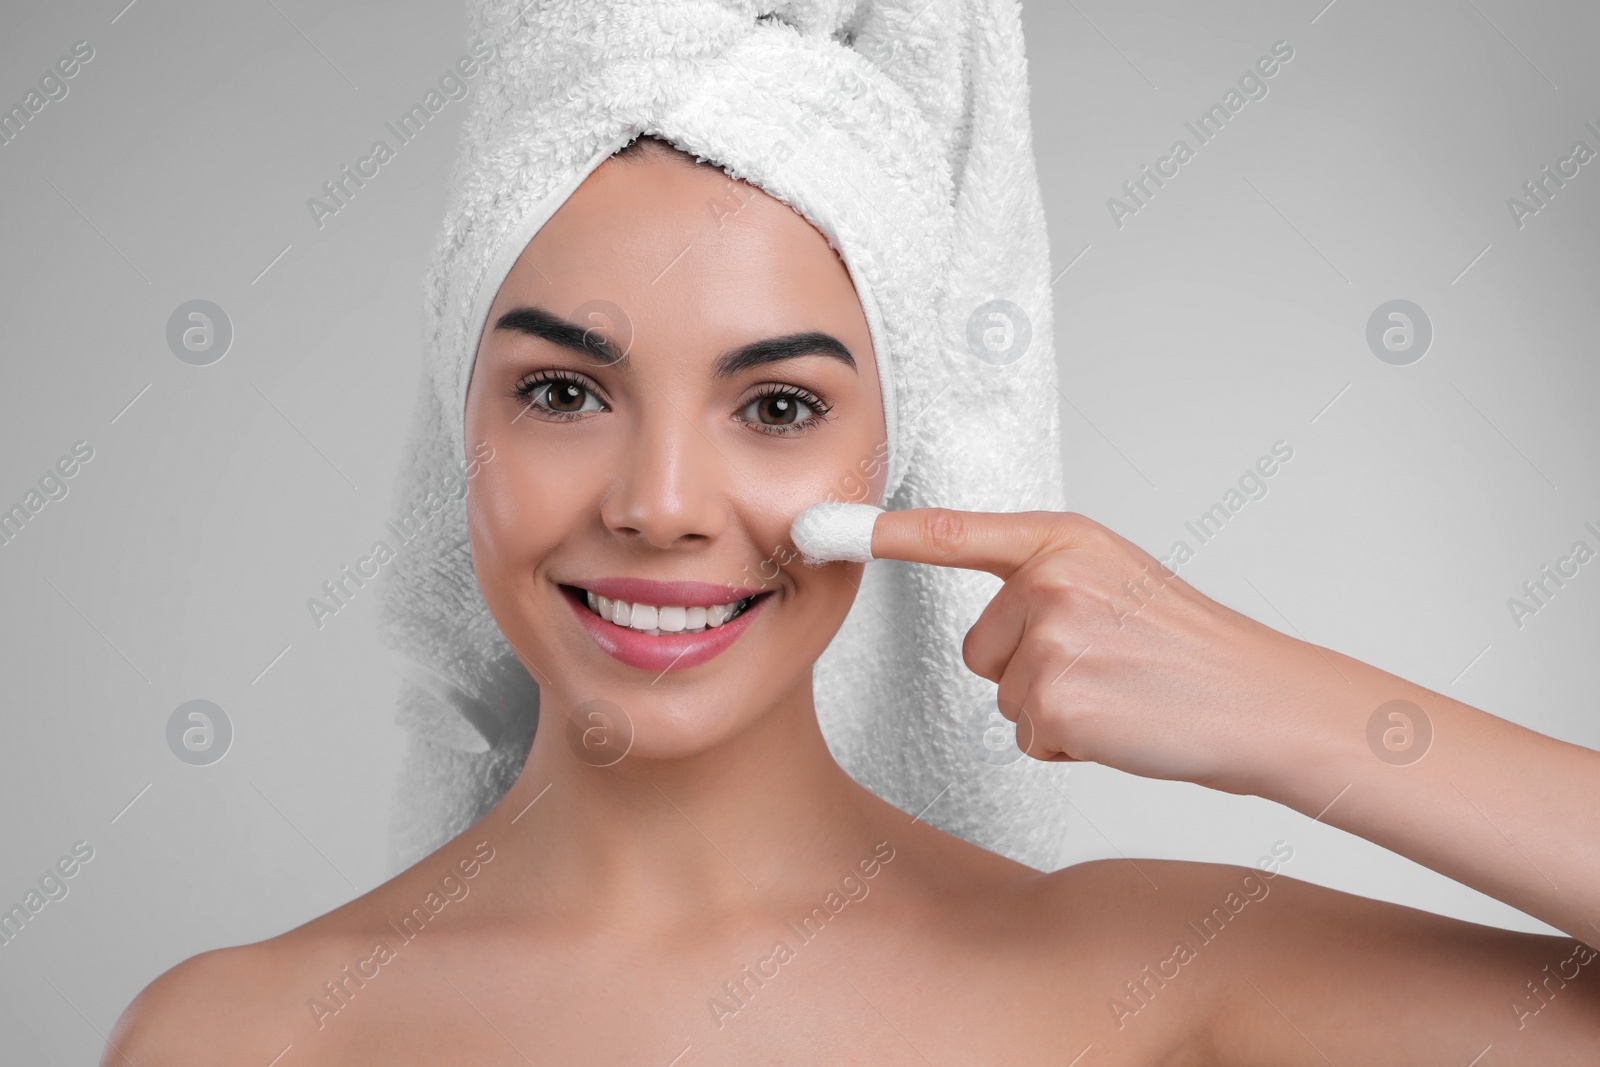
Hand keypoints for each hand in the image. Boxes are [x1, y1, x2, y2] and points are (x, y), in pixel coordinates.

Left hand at [869, 508, 1330, 793]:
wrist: (1261, 701)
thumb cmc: (1191, 648)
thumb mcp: (1118, 579)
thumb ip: (1047, 577)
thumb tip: (993, 612)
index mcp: (1064, 541)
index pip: (955, 533)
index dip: (885, 533)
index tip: (820, 525)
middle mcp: (1050, 580)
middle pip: (979, 646)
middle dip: (1030, 669)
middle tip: (1107, 666)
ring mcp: (1051, 638)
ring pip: (1004, 695)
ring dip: (1054, 708)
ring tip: (1120, 693)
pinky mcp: (1056, 699)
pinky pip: (1028, 735)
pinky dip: (1069, 743)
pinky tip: (1121, 724)